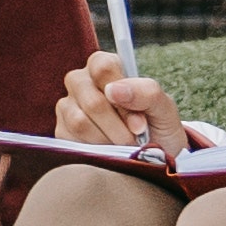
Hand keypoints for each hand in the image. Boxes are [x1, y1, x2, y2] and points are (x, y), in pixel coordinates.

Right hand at [53, 53, 176, 148]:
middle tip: (135, 139)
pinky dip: (96, 151)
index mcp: (105, 67)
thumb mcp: (164, 108)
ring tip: (123, 146)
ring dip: (108, 140)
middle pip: (92, 100)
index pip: (102, 68)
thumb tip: (113, 90)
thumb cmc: (157, 127)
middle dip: (118, 126)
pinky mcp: (61, 130)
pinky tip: (107, 151)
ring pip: (79, 122)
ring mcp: (68, 106)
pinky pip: (72, 140)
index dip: (122, 95)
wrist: (151, 158)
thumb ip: (146, 92)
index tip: (139, 121)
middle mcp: (81, 82)